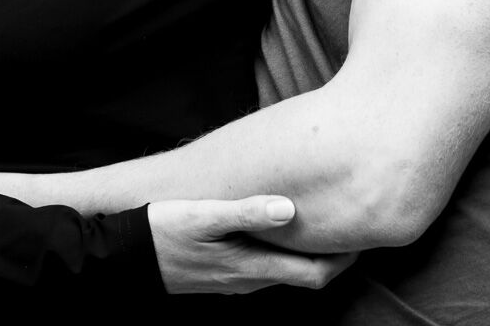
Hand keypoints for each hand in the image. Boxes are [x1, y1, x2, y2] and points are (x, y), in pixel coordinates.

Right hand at [149, 196, 356, 294]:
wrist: (125, 258)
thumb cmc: (164, 231)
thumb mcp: (204, 216)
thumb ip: (247, 212)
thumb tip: (291, 209)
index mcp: (250, 267)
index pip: (313, 275)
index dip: (343, 260)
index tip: (364, 235)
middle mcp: (248, 280)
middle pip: (304, 276)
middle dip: (332, 256)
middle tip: (352, 224)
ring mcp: (234, 280)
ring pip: (284, 272)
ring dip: (307, 252)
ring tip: (324, 221)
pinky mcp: (222, 273)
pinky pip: (265, 267)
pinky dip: (283, 252)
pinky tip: (281, 227)